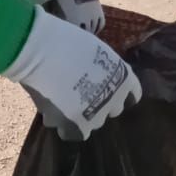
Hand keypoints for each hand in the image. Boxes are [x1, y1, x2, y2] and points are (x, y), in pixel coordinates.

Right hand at [3, 9, 140, 139]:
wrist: (42, 51)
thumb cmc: (66, 42)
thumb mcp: (97, 53)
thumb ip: (103, 71)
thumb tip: (95, 80)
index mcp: (125, 78)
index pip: (133, 95)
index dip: (118, 93)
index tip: (106, 89)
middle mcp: (115, 100)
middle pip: (112, 110)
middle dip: (99, 104)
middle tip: (80, 93)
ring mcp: (97, 115)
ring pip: (92, 124)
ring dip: (80, 116)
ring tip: (61, 102)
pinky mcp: (76, 126)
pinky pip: (71, 133)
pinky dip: (63, 125)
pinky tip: (52, 113)